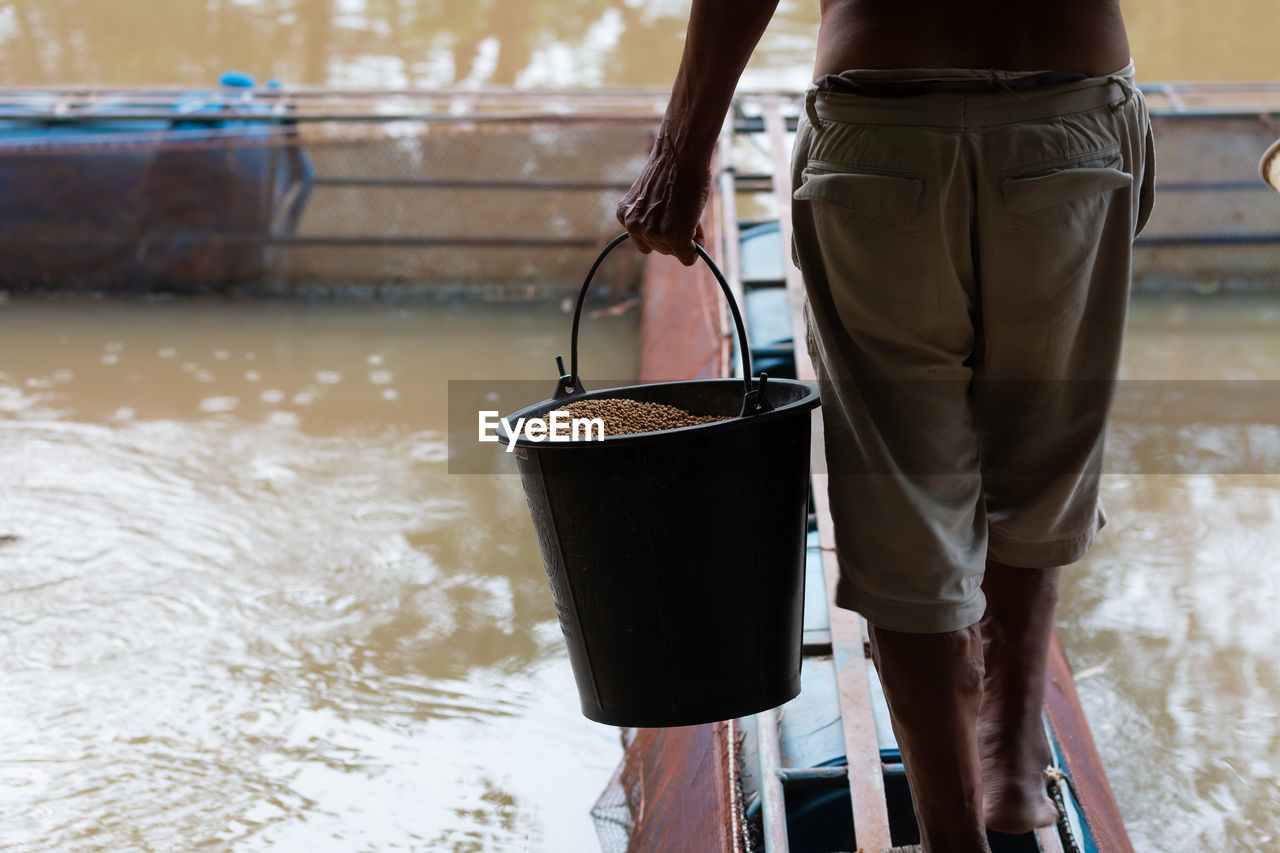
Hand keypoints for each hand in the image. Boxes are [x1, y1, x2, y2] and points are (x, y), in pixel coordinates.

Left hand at [615, 131, 710, 266]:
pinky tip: (697, 225)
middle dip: (676, 234)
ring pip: (675, 252)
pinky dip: (697, 246)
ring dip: (687, 237)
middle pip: (661, 248)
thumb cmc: (672, 168)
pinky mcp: (674, 237)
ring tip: (690, 212)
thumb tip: (668, 234)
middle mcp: (634, 227)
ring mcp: (653, 233)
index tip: (673, 216)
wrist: (681, 154)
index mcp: (624, 215)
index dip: (663, 230)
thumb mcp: (651, 196)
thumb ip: (652, 217)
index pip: (645, 240)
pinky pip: (688, 257)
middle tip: (686, 211)